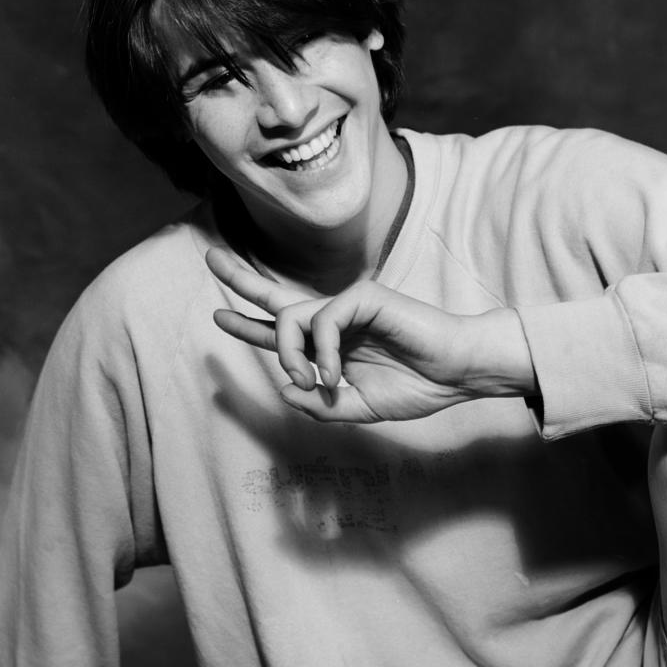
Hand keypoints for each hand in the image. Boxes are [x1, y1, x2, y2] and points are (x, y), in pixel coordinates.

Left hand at [205, 247, 534, 422]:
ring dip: (289, 354)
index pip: (282, 331)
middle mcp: (333, 322)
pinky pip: (323, 321)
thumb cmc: (418, 386)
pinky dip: (321, 353)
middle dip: (242, 281)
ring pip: (292, 317)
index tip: (219, 315)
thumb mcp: (360, 408)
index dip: (250, 325)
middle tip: (210, 258)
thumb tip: (286, 389)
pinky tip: (334, 376)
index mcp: (331, 346)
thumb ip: (323, 405)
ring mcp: (348, 307)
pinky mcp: (364, 297)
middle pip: (278, 298)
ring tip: (311, 382)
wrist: (456, 374)